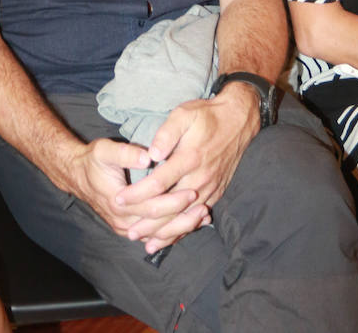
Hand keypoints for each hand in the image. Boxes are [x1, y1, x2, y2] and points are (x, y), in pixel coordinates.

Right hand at [68, 136, 203, 248]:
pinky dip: (173, 231)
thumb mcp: (104, 150)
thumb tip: (147, 157)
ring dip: (181, 227)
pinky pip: (154, 234)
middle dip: (183, 217)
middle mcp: (123, 221)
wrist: (77, 176)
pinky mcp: (130, 228)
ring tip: (203, 218)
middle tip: (204, 207)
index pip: (153, 207)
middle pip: (159, 225)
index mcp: (119, 202)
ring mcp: (126, 228)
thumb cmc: (93, 160)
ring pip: (158, 234)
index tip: (192, 192)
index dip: (173, 201)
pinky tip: (190, 224)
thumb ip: (126, 153)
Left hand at [115, 89, 258, 251]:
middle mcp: (200, 177)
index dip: (137, 193)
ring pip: (185, 217)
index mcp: (189, 158)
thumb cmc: (207, 115)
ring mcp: (210, 187)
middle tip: (128, 231)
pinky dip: (184, 229)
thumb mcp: (184, 114)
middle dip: (148, 221)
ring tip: (146, 243)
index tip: (119, 200)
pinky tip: (172, 237)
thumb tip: (152, 153)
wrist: (239, 121)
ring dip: (166, 232)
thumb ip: (167, 133)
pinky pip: (198, 216)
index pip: (158, 182)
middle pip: (171, 207)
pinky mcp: (216, 192)